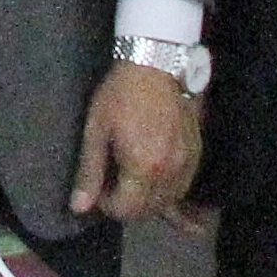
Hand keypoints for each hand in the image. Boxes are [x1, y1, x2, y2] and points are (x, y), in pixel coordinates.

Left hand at [72, 61, 199, 222]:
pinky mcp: (196, 154)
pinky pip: (183, 187)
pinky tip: (156, 181)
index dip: (108, 205)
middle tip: (112, 186)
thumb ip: (90, 172)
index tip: (99, 188)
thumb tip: (79, 207)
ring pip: (168, 202)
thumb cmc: (121, 94)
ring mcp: (187, 164)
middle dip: (127, 206)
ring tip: (131, 182)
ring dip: (148, 202)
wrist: (157, 64)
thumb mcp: (96, 130)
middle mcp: (169, 173)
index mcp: (143, 168)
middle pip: (148, 211)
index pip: (126, 210)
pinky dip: (168, 191)